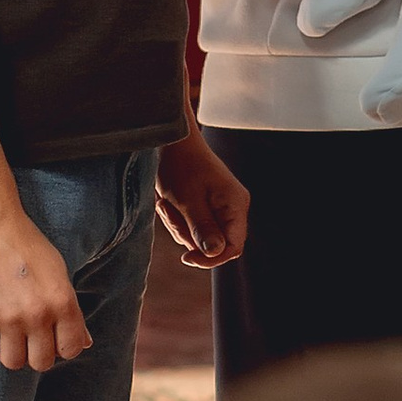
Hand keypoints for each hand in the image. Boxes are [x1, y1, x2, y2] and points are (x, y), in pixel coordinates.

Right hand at [0, 197, 91, 371]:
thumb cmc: (24, 244)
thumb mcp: (57, 273)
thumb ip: (70, 311)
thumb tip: (85, 344)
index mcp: (63, 301)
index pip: (71, 349)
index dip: (59, 346)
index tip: (47, 335)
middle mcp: (39, 313)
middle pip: (42, 362)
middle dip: (33, 351)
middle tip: (22, 333)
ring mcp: (8, 317)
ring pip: (12, 362)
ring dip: (7, 349)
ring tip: (2, 328)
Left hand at [157, 130, 247, 268]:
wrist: (171, 142)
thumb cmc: (181, 166)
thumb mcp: (188, 200)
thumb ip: (203, 228)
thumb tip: (215, 253)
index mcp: (235, 205)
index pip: (234, 247)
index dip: (212, 258)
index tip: (186, 258)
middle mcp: (232, 208)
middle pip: (214, 244)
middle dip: (188, 235)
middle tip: (169, 212)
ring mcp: (219, 207)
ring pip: (199, 237)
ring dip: (178, 226)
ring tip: (166, 204)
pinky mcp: (206, 206)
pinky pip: (192, 227)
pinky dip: (177, 220)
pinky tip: (167, 203)